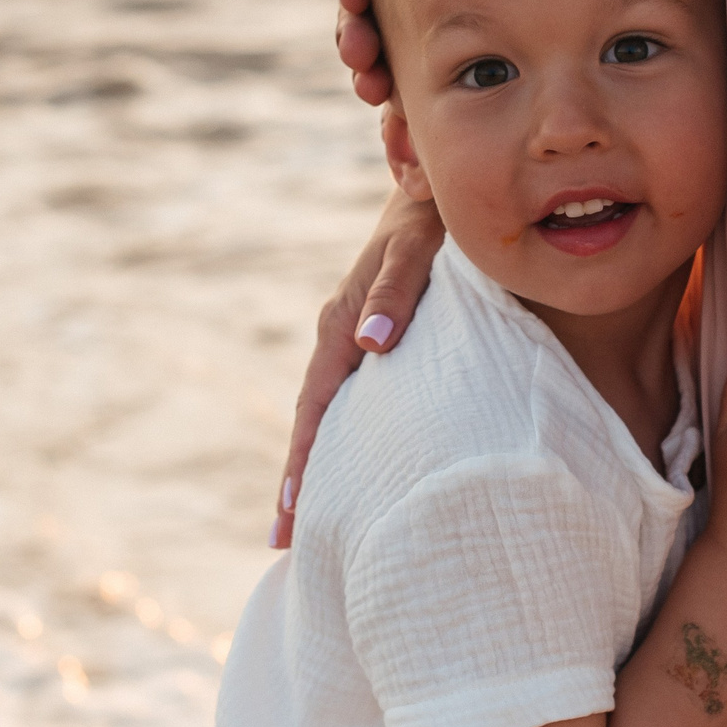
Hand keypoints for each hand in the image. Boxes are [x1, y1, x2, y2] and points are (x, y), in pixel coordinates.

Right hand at [272, 189, 446, 546]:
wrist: (440, 184)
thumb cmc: (436, 214)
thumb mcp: (419, 244)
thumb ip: (397, 289)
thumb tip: (370, 344)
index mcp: (343, 322)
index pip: (317, 407)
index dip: (304, 462)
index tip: (292, 516)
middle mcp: (342, 334)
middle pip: (314, 420)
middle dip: (299, 480)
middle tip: (285, 543)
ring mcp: (357, 336)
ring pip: (330, 412)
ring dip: (319, 462)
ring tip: (310, 519)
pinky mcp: (378, 334)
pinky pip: (353, 395)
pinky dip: (344, 433)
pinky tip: (355, 462)